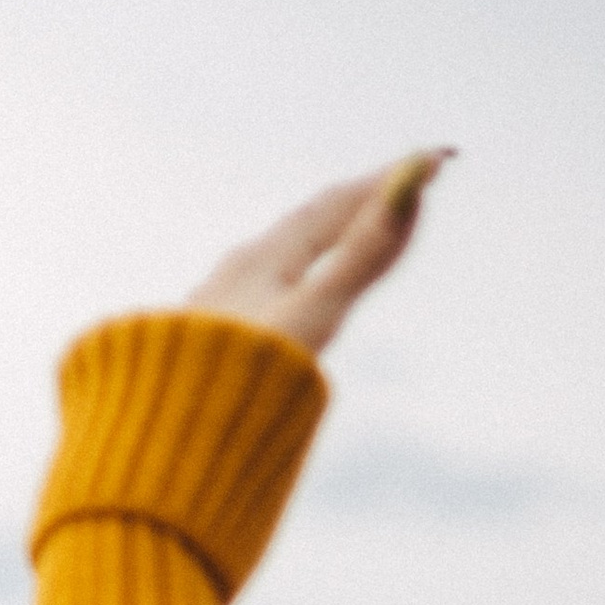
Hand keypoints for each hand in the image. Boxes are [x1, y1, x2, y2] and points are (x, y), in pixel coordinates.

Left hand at [185, 149, 450, 357]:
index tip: (436, 159)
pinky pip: (254, 293)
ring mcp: (216, 308)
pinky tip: (276, 295)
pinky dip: (287, 277)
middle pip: (303, 227)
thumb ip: (361, 255)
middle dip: (353, 204)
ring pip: (273, 259)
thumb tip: (409, 190)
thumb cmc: (240, 377)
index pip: (334, 206)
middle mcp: (233, 275)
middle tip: (395, 184)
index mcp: (260, 261)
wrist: (167, 444)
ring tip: (343, 228)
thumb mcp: (313, 314)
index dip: (386, 181)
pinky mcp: (205, 345)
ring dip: (316, 238)